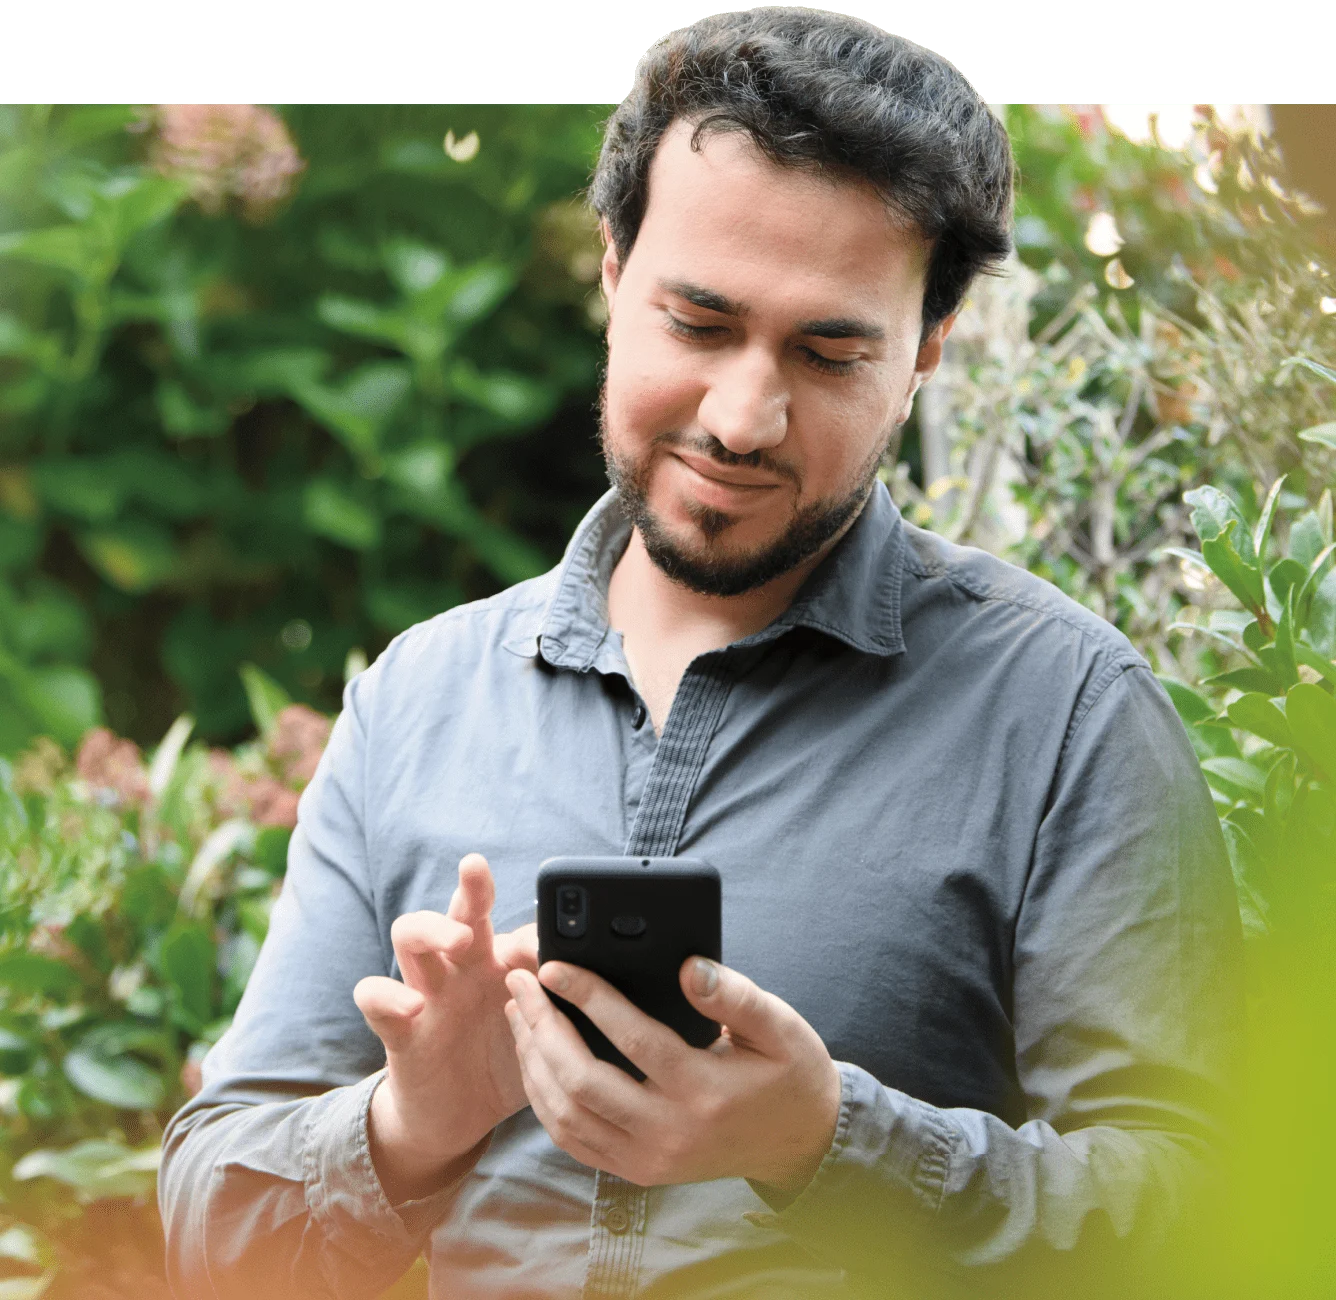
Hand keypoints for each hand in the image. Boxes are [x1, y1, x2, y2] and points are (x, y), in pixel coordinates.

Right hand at [353, 854, 537, 1198]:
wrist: (457, 1119)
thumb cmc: (509, 1064)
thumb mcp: (546, 1034)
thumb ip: (570, 1005)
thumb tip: (625, 979)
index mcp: (501, 962)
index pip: (519, 924)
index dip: (536, 923)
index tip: (563, 930)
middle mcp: (461, 966)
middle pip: (460, 909)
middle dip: (473, 887)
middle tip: (483, 876)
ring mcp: (425, 990)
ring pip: (410, 934)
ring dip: (433, 928)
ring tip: (460, 940)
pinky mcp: (397, 1026)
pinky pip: (374, 997)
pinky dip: (388, 995)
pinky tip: (412, 1005)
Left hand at [503, 956, 841, 1193]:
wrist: (799, 1142)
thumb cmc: (788, 1073)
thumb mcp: (779, 1026)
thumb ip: (734, 995)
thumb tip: (689, 967)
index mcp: (705, 1091)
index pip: (632, 1039)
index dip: (588, 998)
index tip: (554, 967)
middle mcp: (670, 1133)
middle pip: (582, 1081)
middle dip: (542, 1026)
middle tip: (521, 983)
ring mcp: (648, 1160)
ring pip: (566, 1115)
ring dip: (533, 1061)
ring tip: (520, 1013)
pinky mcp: (636, 1170)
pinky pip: (573, 1138)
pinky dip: (543, 1098)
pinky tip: (535, 1058)